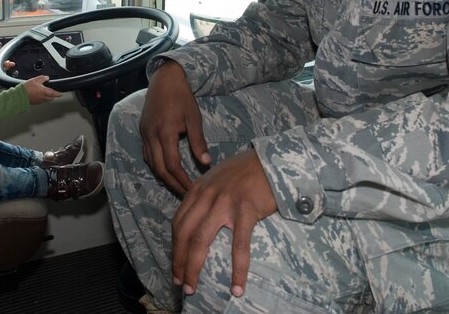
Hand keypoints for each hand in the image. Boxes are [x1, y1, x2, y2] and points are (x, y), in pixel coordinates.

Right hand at [24, 75, 62, 103]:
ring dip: (48, 97)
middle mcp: (43, 98)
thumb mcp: (35, 80)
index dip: (59, 93)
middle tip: (55, 93)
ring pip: (46, 99)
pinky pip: (41, 100)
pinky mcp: (35, 102)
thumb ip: (42, 78)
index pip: (55, 94)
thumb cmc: (26, 89)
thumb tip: (46, 77)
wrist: (19, 96)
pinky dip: (42, 98)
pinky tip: (39, 95)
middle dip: (54, 95)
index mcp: (45, 92)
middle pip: (52, 97)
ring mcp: (39, 101)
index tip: (61, 93)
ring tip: (47, 93)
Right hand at [140, 61, 209, 195]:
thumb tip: (206, 163)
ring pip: (151, 163)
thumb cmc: (182, 96)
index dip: (182, 180)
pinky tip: (167, 170)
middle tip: (186, 194)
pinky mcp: (142, 131)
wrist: (164, 79)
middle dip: (172, 184)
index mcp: (165, 133)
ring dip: (164, 177)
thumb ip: (198, 141)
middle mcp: (151, 136)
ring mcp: (144, 134)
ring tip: (178, 186)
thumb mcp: (194, 118)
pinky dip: (157, 166)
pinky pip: (148, 155)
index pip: (172, 165)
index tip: (193, 189)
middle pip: (159, 169)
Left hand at [171, 149, 276, 297]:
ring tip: (192, 288)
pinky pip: (238, 245)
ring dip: (193, 268)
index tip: (175, 267)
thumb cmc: (248, 171)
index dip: (174, 248)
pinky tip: (237, 286)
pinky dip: (237, 269)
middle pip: (184, 234)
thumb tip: (197, 220)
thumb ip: (205, 196)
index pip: (178, 223)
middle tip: (179, 283)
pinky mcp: (245, 209)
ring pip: (201, 240)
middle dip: (179, 262)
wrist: (273, 160)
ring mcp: (224, 202)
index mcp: (198, 189)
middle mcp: (206, 195)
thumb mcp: (218, 179)